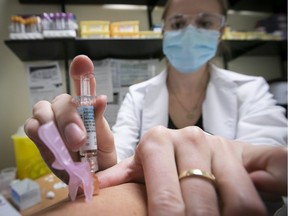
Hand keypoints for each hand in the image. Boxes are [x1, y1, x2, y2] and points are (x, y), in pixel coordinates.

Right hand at [24, 55, 116, 182]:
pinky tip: (58, 154)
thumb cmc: (100, 155)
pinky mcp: (40, 138)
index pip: (81, 86)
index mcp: (84, 107)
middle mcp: (65, 110)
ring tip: (69, 149)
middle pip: (58, 103)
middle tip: (79, 139)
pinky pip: (33, 132)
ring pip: (40, 114)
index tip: (83, 62)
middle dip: (67, 120)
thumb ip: (98, 122)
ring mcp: (50, 123)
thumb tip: (99, 99)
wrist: (91, 176)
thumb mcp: (105, 140)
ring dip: (52, 130)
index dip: (80, 72)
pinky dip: (44, 142)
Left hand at [96, 126, 286, 215]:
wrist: (198, 145)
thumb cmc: (167, 159)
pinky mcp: (251, 150)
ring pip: (240, 202)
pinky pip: (276, 167)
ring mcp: (222, 145)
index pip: (165, 201)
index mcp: (157, 141)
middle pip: (203, 207)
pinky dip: (275, 186)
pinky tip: (266, 195)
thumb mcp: (142, 165)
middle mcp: (190, 139)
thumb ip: (125, 174)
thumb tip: (96, 189)